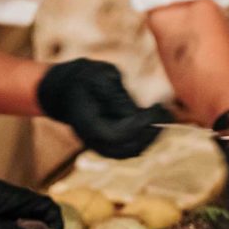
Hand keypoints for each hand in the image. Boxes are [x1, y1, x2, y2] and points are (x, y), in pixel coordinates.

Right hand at [36, 58, 171, 158]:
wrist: (62, 90)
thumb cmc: (81, 79)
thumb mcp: (97, 76)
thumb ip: (115, 95)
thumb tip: (137, 113)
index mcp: (86, 123)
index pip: (116, 135)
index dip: (138, 125)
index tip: (154, 108)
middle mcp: (92, 139)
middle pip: (126, 148)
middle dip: (150, 132)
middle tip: (166, 112)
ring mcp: (100, 145)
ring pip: (130, 151)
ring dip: (150, 137)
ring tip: (163, 116)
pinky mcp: (108, 144)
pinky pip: (129, 148)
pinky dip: (144, 138)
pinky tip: (154, 120)